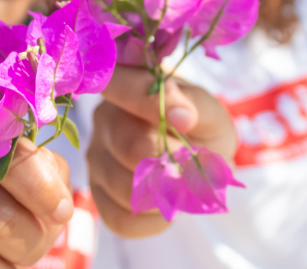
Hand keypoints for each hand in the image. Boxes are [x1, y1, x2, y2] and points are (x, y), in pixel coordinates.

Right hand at [87, 66, 236, 237]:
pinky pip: (120, 218)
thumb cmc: (201, 129)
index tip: (185, 121)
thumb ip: (196, 107)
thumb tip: (180, 116)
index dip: (146, 102)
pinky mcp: (97, 194)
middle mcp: (103, 120)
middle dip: (174, 163)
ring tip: (182, 185)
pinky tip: (166, 206)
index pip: (119, 85)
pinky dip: (153, 221)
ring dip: (166, 196)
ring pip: (127, 189)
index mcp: (127, 85)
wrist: (198, 158)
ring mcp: (95, 157)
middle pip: (133, 148)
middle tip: (195, 165)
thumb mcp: (210, 113)